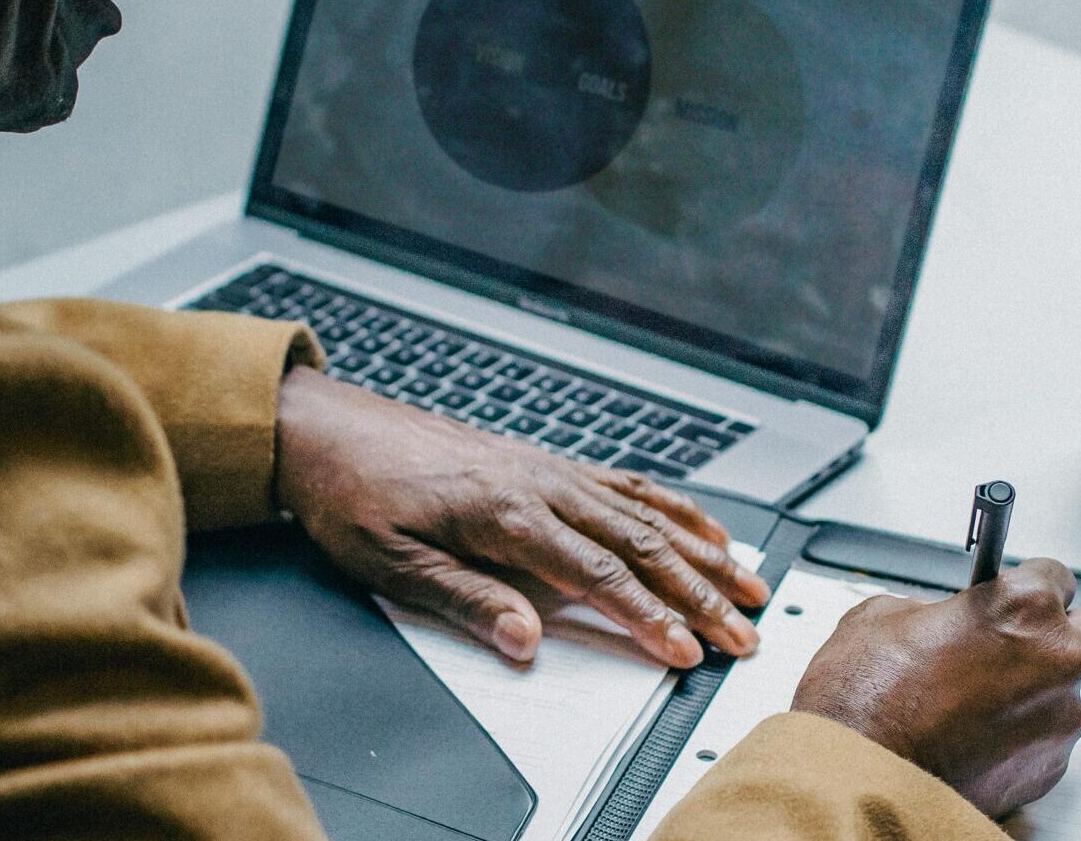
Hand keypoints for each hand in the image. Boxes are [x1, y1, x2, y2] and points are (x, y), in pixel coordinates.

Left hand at [272, 367, 770, 667]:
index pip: (597, 574)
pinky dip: (675, 508)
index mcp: (506, 512)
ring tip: (750, 583)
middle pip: (640, 544)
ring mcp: (550, 469)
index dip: (648, 616)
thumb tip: (525, 638)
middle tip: (744, 630)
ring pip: (646, 512)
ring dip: (704, 551)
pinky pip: (627, 484)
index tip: (685, 649)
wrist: (331, 430)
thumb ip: (466, 600)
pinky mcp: (546, 463)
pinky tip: (702, 527)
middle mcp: (541, 484)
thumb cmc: (354, 494)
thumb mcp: (391, 563)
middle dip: (700, 591)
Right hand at [791, 558, 1080, 817]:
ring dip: (1034, 693)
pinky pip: (1048, 742)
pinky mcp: (1050, 769)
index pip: (1057, 576)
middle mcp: (1056, 660)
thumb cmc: (869, 700)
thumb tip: (942, 618)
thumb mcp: (886, 615)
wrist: (860, 777)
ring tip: (975, 705)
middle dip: (1055, 636)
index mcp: (1024, 608)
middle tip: (1012, 647)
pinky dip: (1021, 738)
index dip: (1029, 587)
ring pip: (1066, 694)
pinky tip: (975, 738)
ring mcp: (1060, 720)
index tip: (1015, 599)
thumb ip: (936, 608)